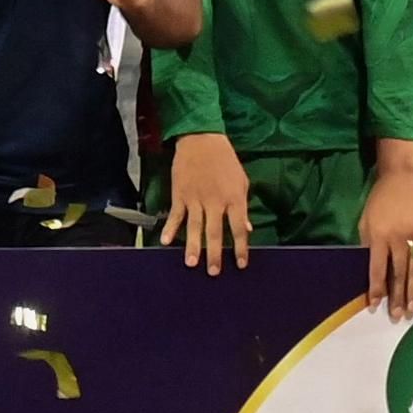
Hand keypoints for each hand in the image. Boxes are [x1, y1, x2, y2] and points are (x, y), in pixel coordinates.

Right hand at [166, 133, 252, 275]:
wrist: (201, 140)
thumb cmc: (225, 161)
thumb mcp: (241, 182)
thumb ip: (242, 206)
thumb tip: (246, 228)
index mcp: (234, 198)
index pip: (239, 228)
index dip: (241, 247)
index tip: (241, 264)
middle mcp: (215, 201)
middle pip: (215, 232)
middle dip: (215, 253)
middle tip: (213, 272)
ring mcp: (195, 198)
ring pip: (194, 226)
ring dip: (193, 246)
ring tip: (192, 263)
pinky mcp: (179, 194)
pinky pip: (175, 214)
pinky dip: (170, 228)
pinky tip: (166, 241)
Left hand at [356, 163, 412, 318]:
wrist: (402, 179)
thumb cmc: (379, 202)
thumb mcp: (365, 221)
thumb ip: (368, 246)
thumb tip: (371, 271)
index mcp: (379, 235)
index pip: (377, 268)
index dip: (376, 288)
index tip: (374, 306)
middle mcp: (400, 237)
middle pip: (399, 273)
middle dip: (398, 296)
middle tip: (398, 316)